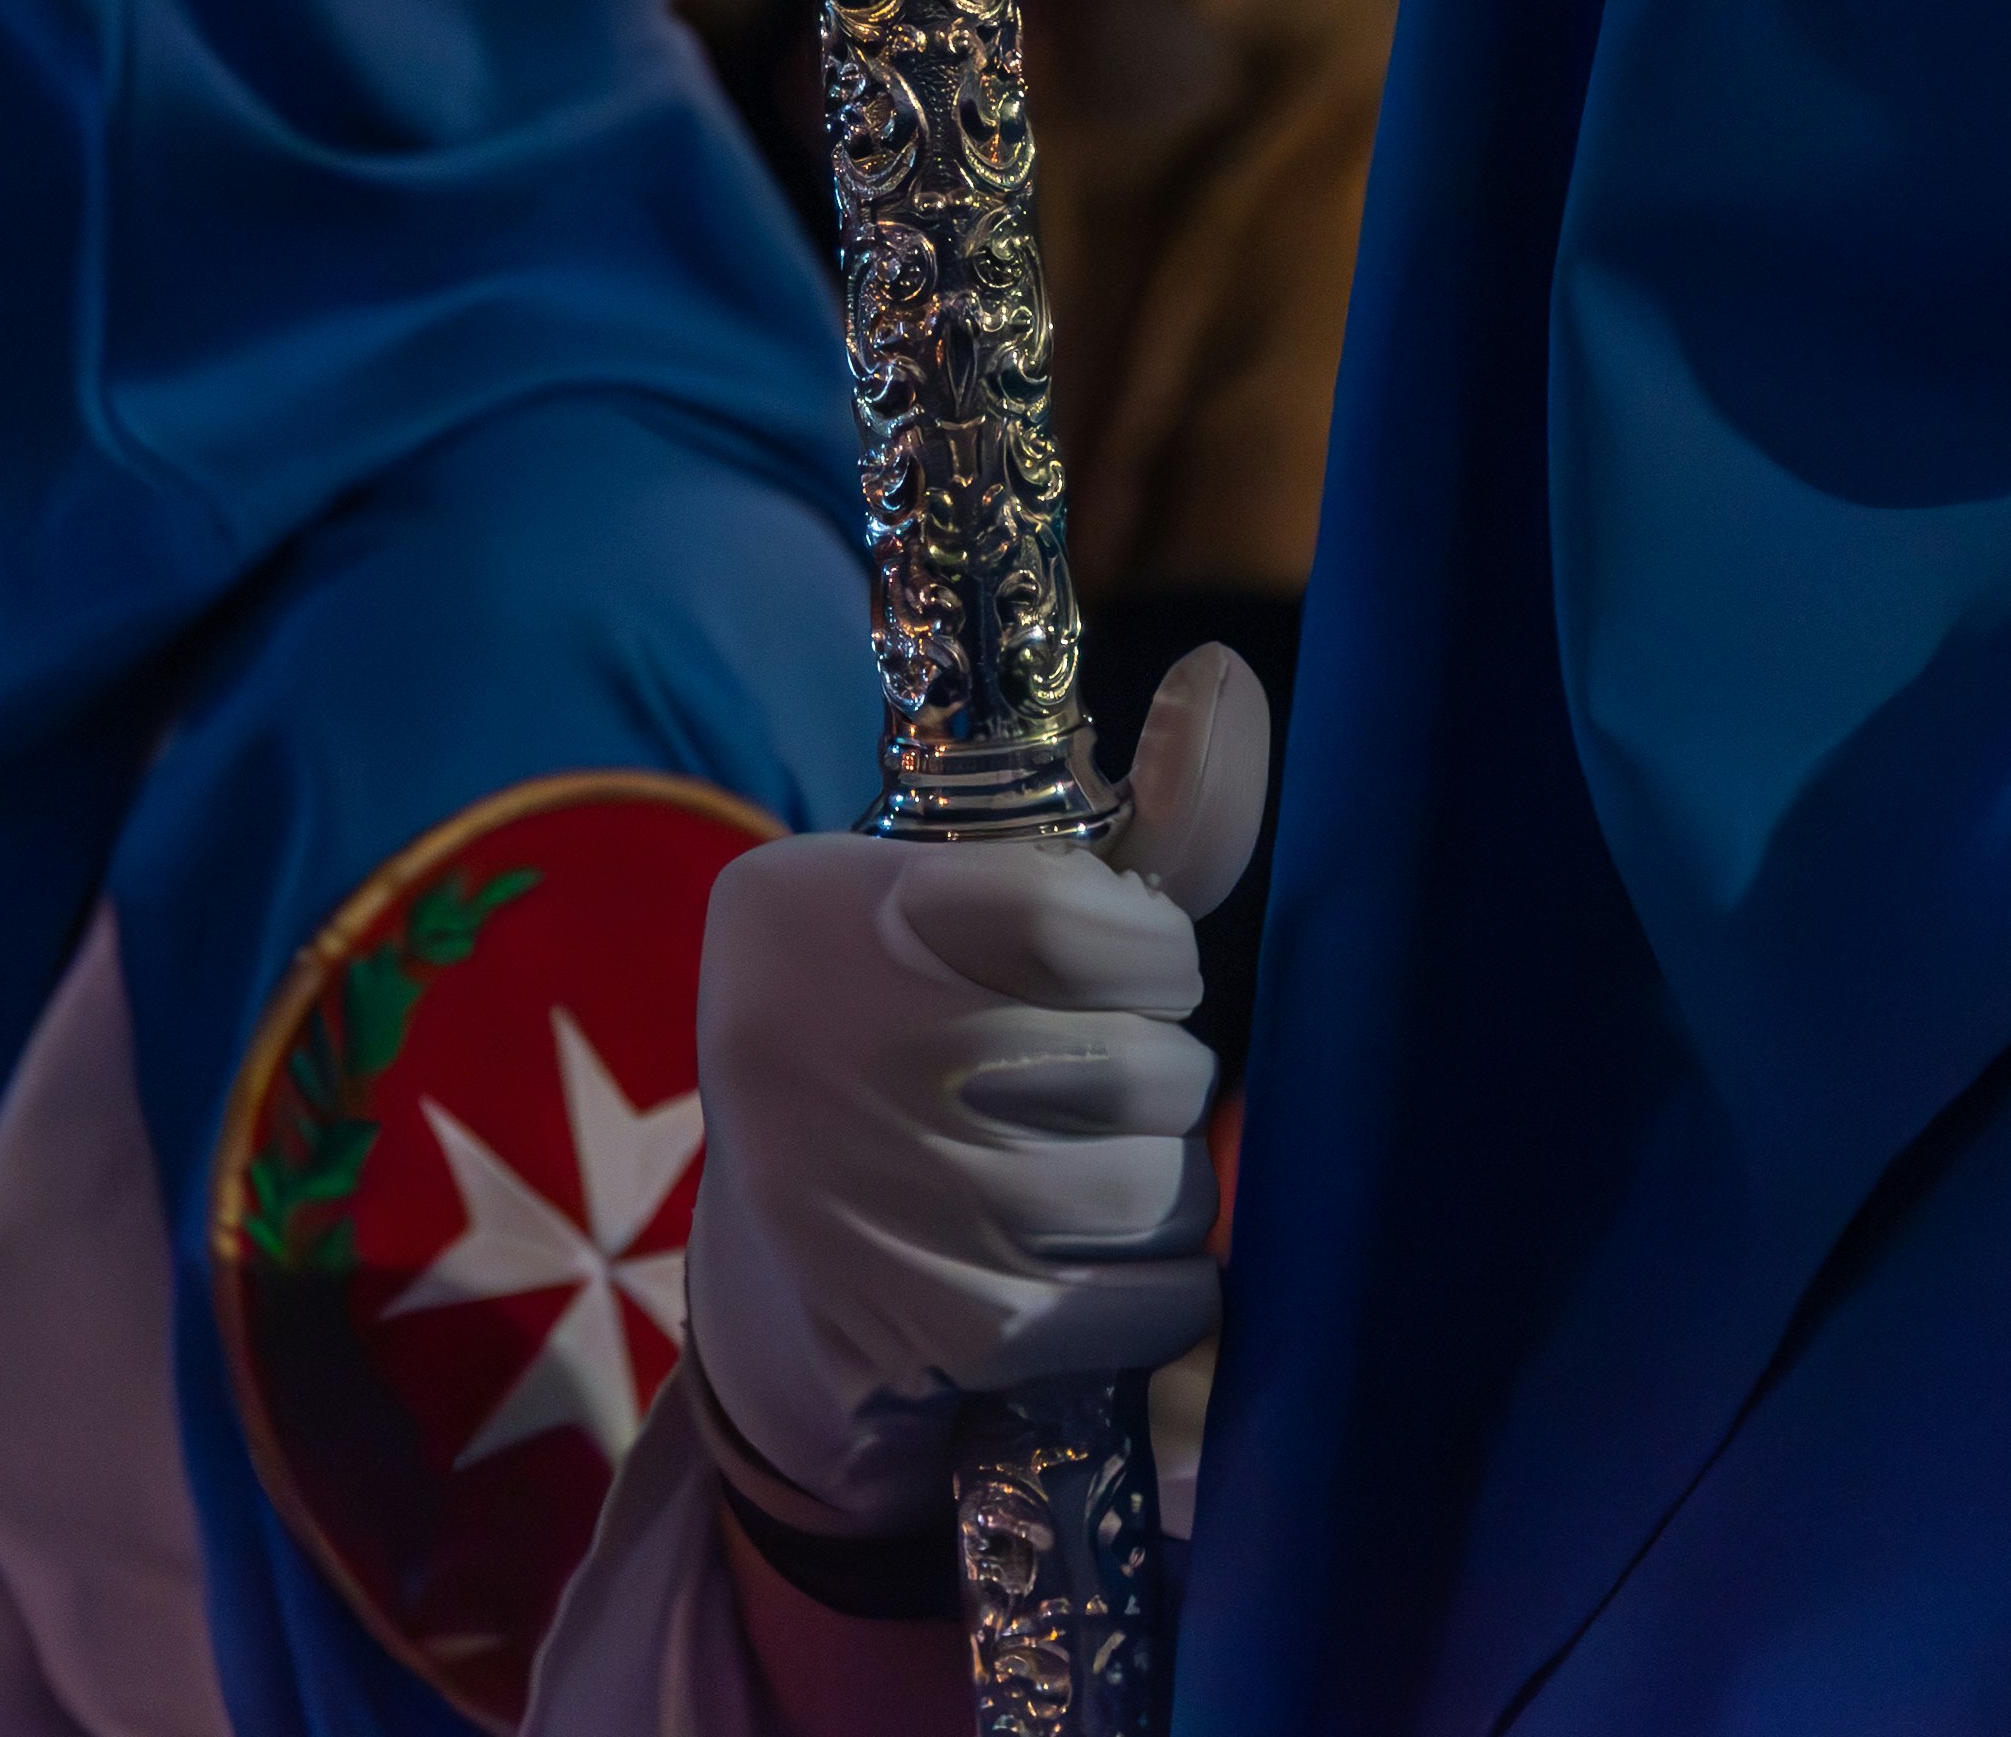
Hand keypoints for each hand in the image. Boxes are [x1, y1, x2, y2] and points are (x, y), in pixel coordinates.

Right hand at [681, 648, 1269, 1534]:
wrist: (783, 1288)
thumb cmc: (919, 1052)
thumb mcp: (988, 910)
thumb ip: (1132, 817)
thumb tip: (1227, 679)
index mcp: (816, 906)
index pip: (1070, 916)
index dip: (1153, 955)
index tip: (1139, 974)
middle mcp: (815, 1044)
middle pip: (1140, 1064)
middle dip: (1155, 1083)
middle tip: (1085, 1094)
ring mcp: (873, 1200)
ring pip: (1158, 1187)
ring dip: (1157, 1190)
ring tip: (1084, 1178)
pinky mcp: (935, 1332)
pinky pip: (1154, 1302)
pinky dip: (1158, 1293)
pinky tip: (1094, 1269)